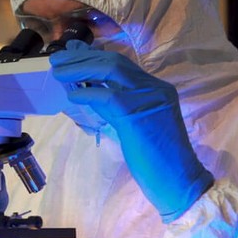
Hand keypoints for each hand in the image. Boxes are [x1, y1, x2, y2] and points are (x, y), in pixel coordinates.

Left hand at [50, 40, 213, 221]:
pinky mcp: (137, 113)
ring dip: (80, 68)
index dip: (94, 58)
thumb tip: (88, 89)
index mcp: (157, 89)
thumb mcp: (134, 125)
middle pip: (115, 61)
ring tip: (58, 72)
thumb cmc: (157, 160)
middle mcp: (155, 87)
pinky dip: (86, 93)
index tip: (72, 56)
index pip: (122, 65)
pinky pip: (106, 96)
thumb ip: (116, 106)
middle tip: (58, 61)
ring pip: (110, 69)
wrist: (179, 181)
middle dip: (83, 58)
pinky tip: (73, 96)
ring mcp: (148, 97)